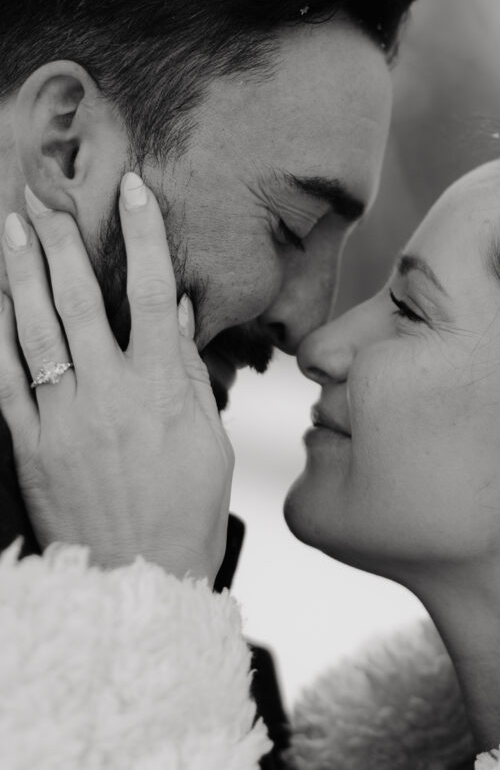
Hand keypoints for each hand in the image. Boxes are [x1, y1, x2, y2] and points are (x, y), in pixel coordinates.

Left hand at [0, 174, 233, 581]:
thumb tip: (178, 314)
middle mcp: (109, 396)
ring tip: (12, 228)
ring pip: (36, 331)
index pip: (153, 296)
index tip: (133, 190)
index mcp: (162, 392)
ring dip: (22, 274)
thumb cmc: (185, 514)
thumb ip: (191, 373)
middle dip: (63, 241)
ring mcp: (64, 420)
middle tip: (45, 195)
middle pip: (81, 301)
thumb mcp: (209, 442)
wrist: (140, 579)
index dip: (143, 237)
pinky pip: (7, 380)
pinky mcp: (30, 446)